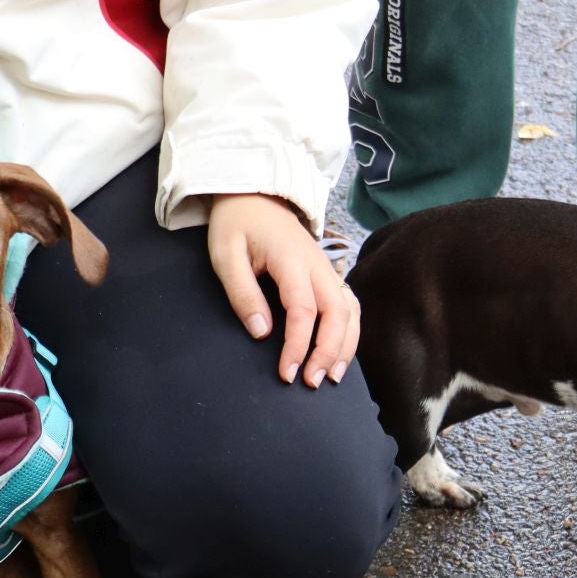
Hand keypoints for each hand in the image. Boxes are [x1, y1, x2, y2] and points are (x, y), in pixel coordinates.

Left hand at [207, 193, 358, 386]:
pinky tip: (340, 352)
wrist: (255, 195)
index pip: (304, 309)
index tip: (287, 372)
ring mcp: (327, 268)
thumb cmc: (237, 225)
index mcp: (291, 259)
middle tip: (313, 382)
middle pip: (338, 313)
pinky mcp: (328, 274)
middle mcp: (318, 265)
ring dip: (345, 345)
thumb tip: (261, 332)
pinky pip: (349, 305)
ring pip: (351, 311)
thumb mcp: (226, 255)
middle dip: (329, 351)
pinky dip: (350, 332)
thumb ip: (243, 293)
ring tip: (332, 376)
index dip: (298, 345)